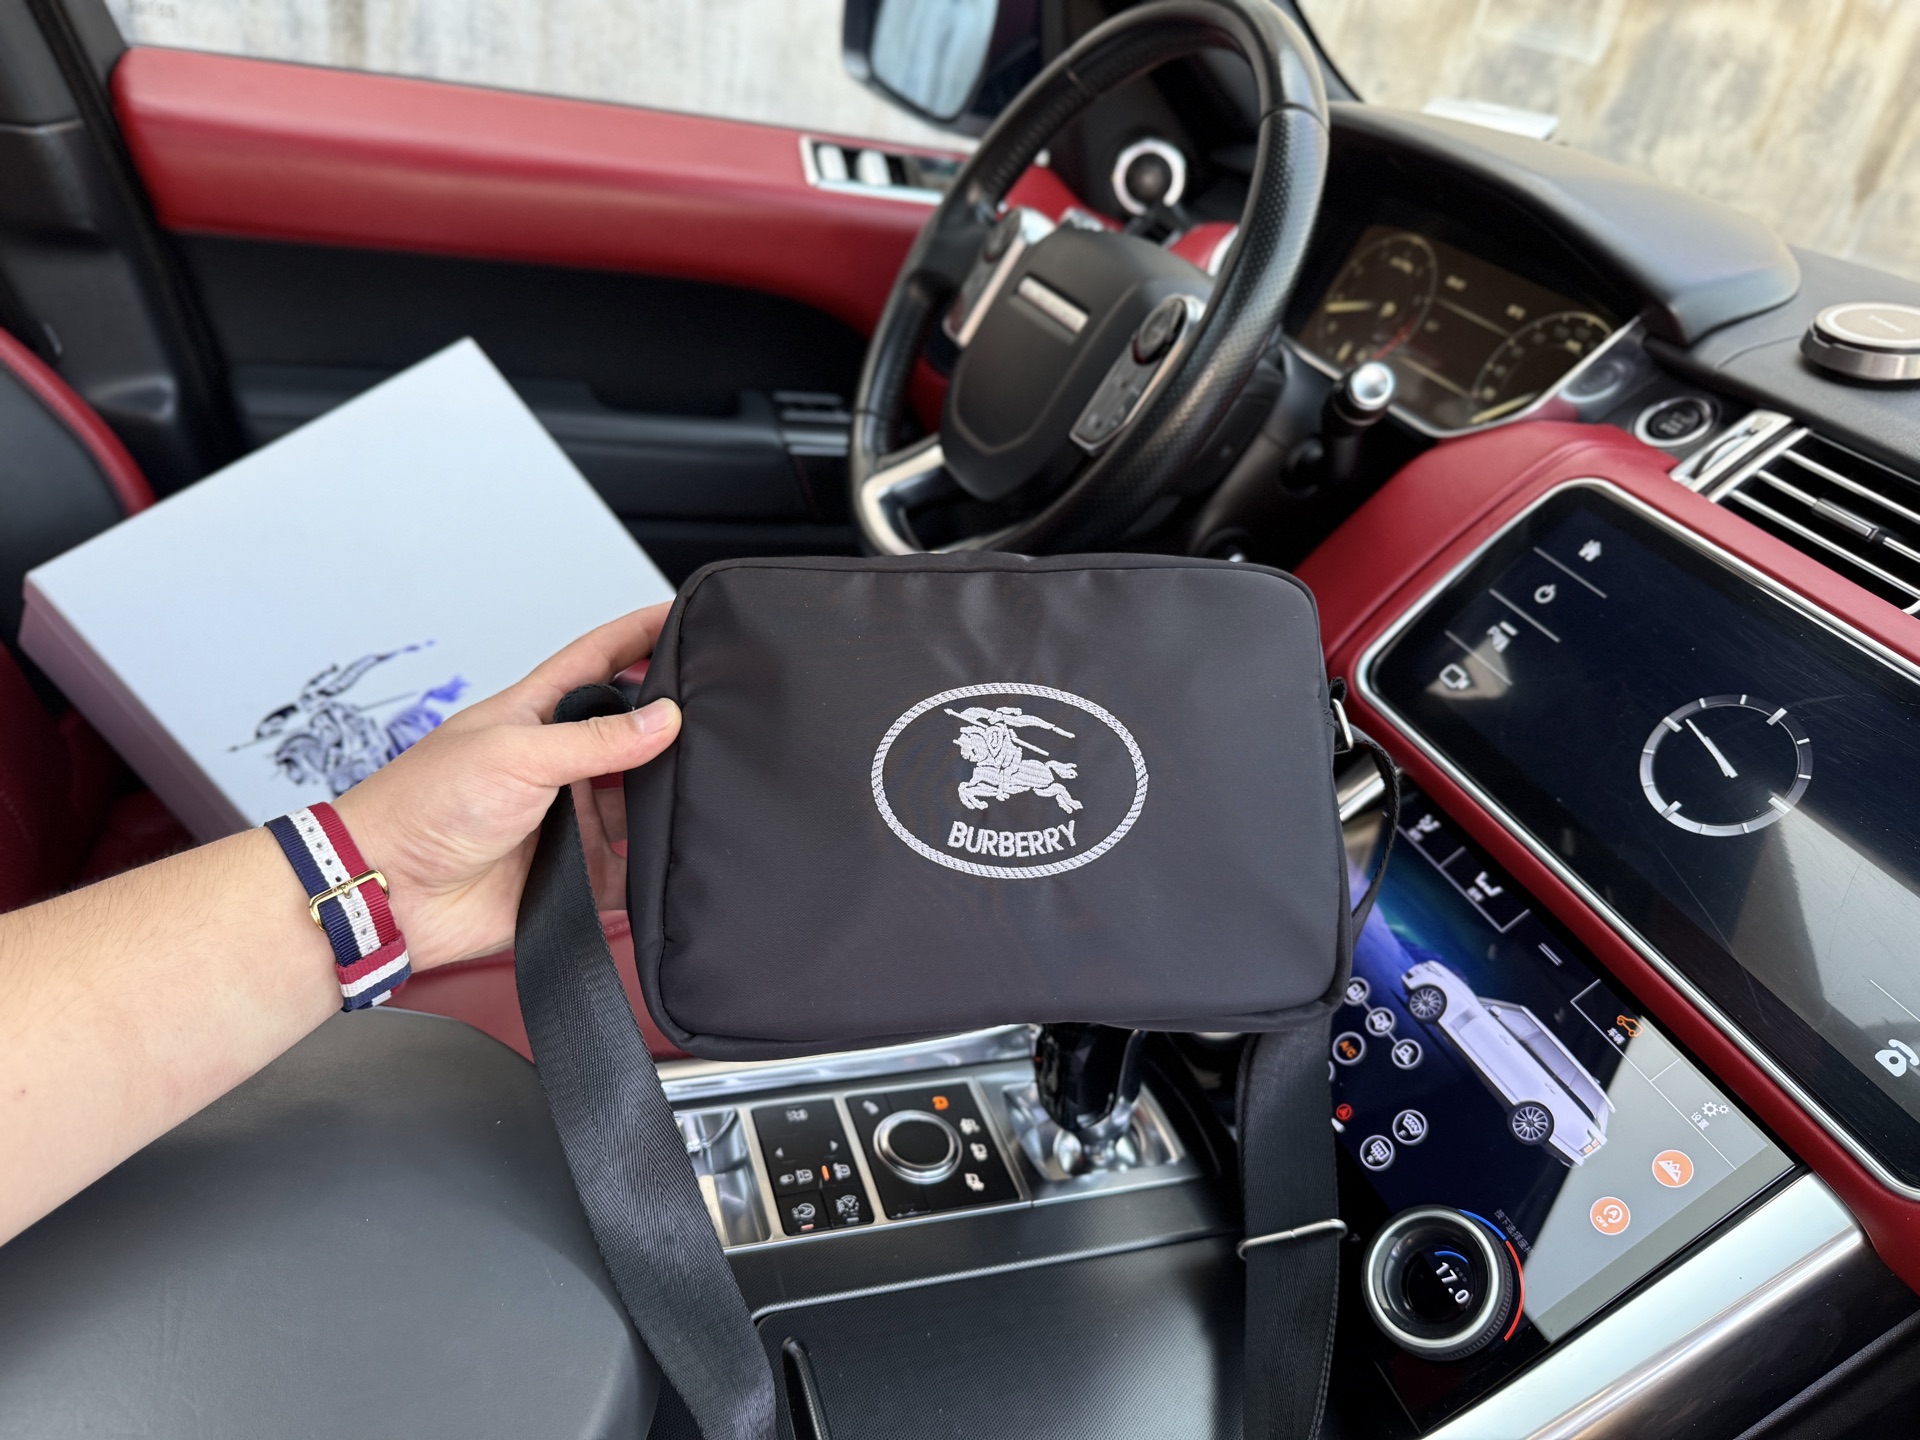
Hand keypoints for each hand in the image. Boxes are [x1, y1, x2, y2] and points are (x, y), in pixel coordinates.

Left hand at [332, 603, 679, 970]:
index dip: (642, 632)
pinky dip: (655, 867)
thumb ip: (596, 740)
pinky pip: (630, 870)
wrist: (388, 893)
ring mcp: (567, 818)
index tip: (689, 614)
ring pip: (639, 802)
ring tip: (705, 791)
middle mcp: (557, 762)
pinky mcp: (575, 874)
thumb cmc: (421, 807)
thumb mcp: (515, 754)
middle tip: (719, 716)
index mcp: (536, 713)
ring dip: (667, 800)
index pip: (602, 657)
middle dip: (672, 724)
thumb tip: (664, 718)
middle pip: (631, 732)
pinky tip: (675, 858)